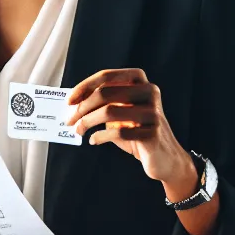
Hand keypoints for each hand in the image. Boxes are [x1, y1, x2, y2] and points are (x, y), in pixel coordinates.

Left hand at [63, 68, 198, 199]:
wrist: (164, 159)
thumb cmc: (137, 132)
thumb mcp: (121, 112)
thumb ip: (104, 103)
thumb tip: (73, 101)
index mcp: (141, 82)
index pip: (108, 76)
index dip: (85, 86)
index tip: (70, 100)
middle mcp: (149, 92)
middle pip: (106, 93)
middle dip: (83, 107)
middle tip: (70, 120)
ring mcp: (153, 113)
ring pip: (110, 112)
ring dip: (87, 122)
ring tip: (79, 130)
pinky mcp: (153, 133)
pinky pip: (119, 133)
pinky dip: (100, 137)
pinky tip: (94, 140)